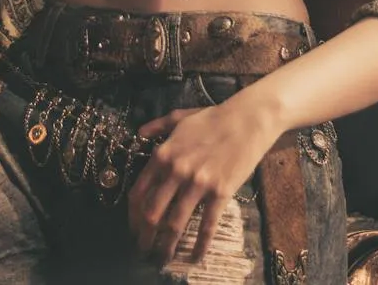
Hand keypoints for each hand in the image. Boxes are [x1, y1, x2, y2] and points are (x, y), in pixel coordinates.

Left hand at [127, 90, 280, 266]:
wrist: (246, 120)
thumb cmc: (212, 118)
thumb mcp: (178, 118)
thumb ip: (156, 127)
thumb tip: (139, 133)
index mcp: (163, 154)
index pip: (138, 192)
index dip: (132, 216)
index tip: (133, 228)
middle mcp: (177, 170)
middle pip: (152, 213)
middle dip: (144, 236)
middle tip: (143, 249)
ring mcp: (198, 183)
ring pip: (175, 224)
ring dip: (166, 246)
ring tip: (163, 259)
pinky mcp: (220, 193)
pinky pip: (207, 226)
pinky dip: (200, 246)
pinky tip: (195, 257)